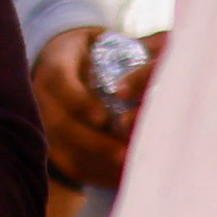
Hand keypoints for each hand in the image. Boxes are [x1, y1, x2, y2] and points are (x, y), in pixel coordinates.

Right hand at [30, 29, 145, 192]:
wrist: (67, 64)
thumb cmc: (99, 51)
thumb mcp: (110, 40)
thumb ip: (138, 47)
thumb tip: (174, 51)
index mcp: (55, 64)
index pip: (61, 83)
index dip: (80, 103)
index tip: (103, 119)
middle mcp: (42, 96)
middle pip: (60, 125)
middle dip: (93, 143)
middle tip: (124, 153)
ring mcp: (44, 123)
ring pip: (63, 150)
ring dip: (97, 163)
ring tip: (129, 168)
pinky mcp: (53, 145)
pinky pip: (71, 166)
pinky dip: (97, 175)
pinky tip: (123, 177)